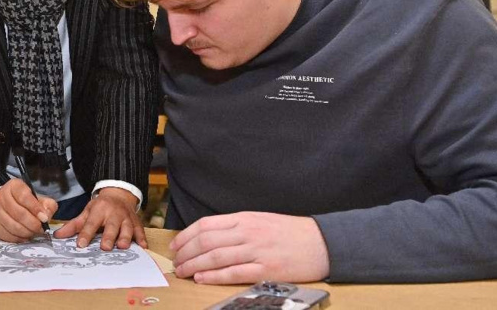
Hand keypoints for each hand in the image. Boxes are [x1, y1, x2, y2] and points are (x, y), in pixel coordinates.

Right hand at [0, 179, 57, 242]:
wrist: (6, 206)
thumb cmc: (25, 202)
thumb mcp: (38, 198)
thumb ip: (47, 205)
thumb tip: (46, 216)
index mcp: (14, 186)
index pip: (24, 197)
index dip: (35, 208)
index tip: (44, 218)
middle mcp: (2, 197)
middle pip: (19, 214)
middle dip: (33, 224)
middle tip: (41, 228)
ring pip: (14, 226)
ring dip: (27, 232)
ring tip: (34, 231)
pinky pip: (8, 236)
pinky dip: (19, 238)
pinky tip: (25, 235)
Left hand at [54, 187, 145, 250]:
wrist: (119, 194)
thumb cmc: (101, 207)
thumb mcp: (87, 212)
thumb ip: (73, 225)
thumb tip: (57, 236)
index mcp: (99, 210)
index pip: (91, 223)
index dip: (86, 234)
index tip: (80, 245)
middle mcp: (114, 213)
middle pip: (111, 225)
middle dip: (109, 236)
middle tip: (105, 247)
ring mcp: (126, 218)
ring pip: (127, 227)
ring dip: (126, 237)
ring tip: (122, 246)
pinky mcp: (136, 222)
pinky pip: (140, 230)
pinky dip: (142, 238)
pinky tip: (143, 246)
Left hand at [171, 211, 329, 284]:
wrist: (321, 243)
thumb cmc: (290, 232)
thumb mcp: (260, 220)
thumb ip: (236, 227)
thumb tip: (209, 236)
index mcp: (244, 219)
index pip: (206, 225)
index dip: (186, 235)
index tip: (175, 245)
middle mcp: (247, 233)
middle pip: (206, 241)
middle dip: (186, 252)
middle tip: (175, 262)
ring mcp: (256, 251)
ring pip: (215, 257)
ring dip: (194, 265)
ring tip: (183, 272)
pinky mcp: (266, 270)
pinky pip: (234, 273)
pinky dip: (214, 276)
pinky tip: (202, 278)